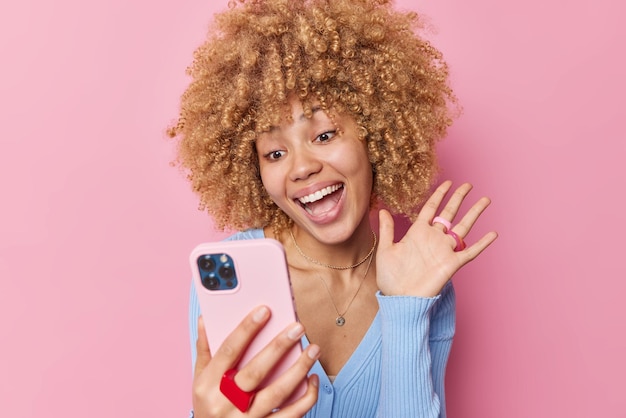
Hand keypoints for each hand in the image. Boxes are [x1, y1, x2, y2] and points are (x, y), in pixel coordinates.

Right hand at [192, 306, 319, 416]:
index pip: (228, 351)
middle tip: (298, 327)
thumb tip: (205, 318)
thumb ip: (205, 349)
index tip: (265, 310)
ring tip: (313, 349)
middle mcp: (226, 403)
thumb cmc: (208, 406)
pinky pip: (291, 415)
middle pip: (255, 371)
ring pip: (277, 393)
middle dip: (278, 347)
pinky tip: (312, 379)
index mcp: (208, 385)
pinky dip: (306, 398)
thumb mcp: (199, 380)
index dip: (246, 329)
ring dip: (298, 369)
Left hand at [376, 181, 497, 296]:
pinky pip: (471, 251)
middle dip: (459, 198)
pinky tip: (493, 234)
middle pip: (450, 213)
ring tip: (485, 200)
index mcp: (418, 233)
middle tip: (468, 184)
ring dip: (474, 213)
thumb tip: (382, 210)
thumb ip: (387, 230)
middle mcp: (433, 238)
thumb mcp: (386, 250)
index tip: (448, 182)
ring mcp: (444, 250)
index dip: (440, 194)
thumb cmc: (391, 278)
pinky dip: (482, 243)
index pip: (431, 208)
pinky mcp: (452, 264)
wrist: (400, 299)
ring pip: (463, 227)